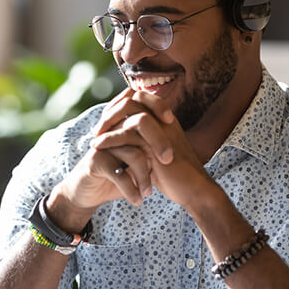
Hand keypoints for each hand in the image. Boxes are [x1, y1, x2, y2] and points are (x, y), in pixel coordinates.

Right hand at [46, 89, 174, 232]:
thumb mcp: (135, 160)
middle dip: (158, 143)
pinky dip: (131, 189)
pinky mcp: (96, 162)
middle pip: (139, 125)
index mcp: (122, 125)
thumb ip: (150, 147)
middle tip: (168, 161)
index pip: (140, 102)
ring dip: (144, 176)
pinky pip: (119, 173)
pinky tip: (137, 200)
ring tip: (149, 193)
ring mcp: (103, 145)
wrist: (88, 192)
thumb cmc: (117, 174)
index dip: (157, 105)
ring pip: (133, 154)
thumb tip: (179, 142)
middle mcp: (112, 131)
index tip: (171, 120)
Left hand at [90, 89, 213, 210]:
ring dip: (108, 121)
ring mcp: (162, 129)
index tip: (105, 121)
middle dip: (111, 110)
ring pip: (130, 111)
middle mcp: (164, 119)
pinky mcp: (157, 144)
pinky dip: (110, 138)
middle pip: (133, 98)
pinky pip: (128, 133)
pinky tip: (98, 146)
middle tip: (97, 128)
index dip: (119, 105)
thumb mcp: (155, 153)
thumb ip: (142, 141)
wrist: (193, 190)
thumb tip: (122, 135)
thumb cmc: (174, 175)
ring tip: (95, 137)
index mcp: (165, 119)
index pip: (139, 97)